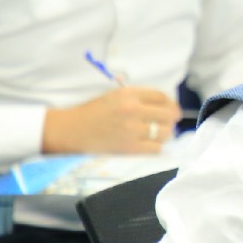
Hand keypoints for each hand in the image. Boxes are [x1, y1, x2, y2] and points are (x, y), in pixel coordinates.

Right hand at [41, 86, 179, 153]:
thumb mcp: (114, 95)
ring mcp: (132, 130)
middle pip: (168, 114)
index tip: (171, 110)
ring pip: (164, 133)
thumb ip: (138, 98)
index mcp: (129, 94)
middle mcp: (132, 110)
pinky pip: (156, 149)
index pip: (162, 97)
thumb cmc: (92, 112)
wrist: (70, 130)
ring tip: (156, 135)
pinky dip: (155, 148)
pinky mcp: (129, 148)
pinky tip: (147, 145)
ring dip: (163, 135)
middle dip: (171, 120)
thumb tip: (165, 106)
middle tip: (168, 124)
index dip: (171, 104)